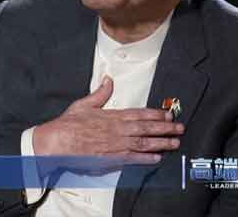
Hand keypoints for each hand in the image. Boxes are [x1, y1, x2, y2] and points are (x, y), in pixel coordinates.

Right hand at [32, 75, 183, 169]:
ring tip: (175, 143)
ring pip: (144, 143)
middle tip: (180, 129)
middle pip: (146, 128)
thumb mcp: (84, 104)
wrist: (58, 142)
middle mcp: (117, 129)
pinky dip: (146, 158)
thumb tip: (108, 80)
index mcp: (112, 115)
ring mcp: (116, 144)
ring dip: (161, 143)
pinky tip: (157, 158)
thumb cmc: (69, 124)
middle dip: (165, 128)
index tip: (169, 114)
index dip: (156, 114)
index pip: (139, 113)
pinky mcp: (111, 158)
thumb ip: (100, 93)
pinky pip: (133, 158)